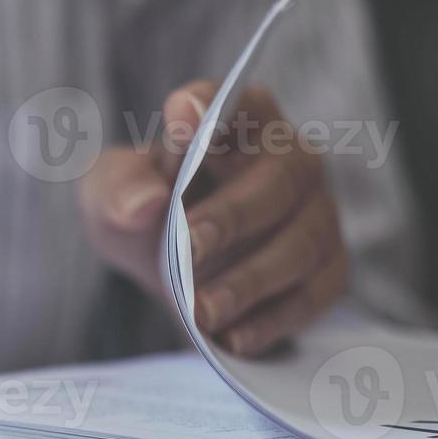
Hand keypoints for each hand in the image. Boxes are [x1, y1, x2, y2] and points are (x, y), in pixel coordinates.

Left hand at [78, 80, 349, 355]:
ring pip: (301, 242)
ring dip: (250, 280)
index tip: (179, 121)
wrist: (169, 269)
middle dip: (233, 216)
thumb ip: (117, 189)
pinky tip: (234, 337)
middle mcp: (291, 158)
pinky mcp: (328, 268)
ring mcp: (318, 213)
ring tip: (201, 310)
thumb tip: (144, 204)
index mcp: (237, 120)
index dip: (209, 108)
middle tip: (189, 251)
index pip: (233, 102)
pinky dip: (274, 318)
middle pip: (280, 178)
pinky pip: (315, 293)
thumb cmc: (145, 213)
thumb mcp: (109, 196)